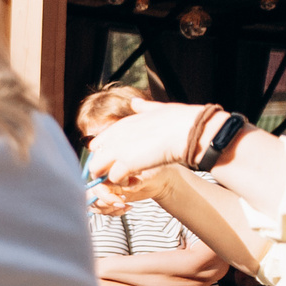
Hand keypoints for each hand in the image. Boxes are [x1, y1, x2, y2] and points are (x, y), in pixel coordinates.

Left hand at [85, 102, 209, 186]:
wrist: (190, 130)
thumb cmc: (181, 119)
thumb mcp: (158, 109)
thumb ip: (143, 108)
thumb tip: (135, 102)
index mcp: (122, 124)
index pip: (97, 142)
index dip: (105, 154)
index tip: (117, 160)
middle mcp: (116, 136)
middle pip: (94, 157)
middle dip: (103, 168)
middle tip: (119, 174)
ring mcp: (119, 150)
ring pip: (97, 169)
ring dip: (109, 177)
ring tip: (126, 179)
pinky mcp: (126, 164)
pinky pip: (113, 179)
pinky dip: (122, 183)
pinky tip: (134, 181)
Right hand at [89, 167, 170, 214]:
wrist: (161, 181)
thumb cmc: (156, 172)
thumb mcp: (147, 174)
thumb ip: (134, 179)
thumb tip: (125, 184)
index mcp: (110, 168)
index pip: (95, 182)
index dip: (105, 193)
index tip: (122, 196)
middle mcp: (104, 178)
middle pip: (90, 194)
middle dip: (104, 202)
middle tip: (121, 203)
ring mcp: (106, 188)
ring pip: (93, 203)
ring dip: (107, 209)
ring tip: (124, 206)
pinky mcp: (109, 197)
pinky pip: (102, 209)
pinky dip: (113, 212)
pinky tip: (127, 207)